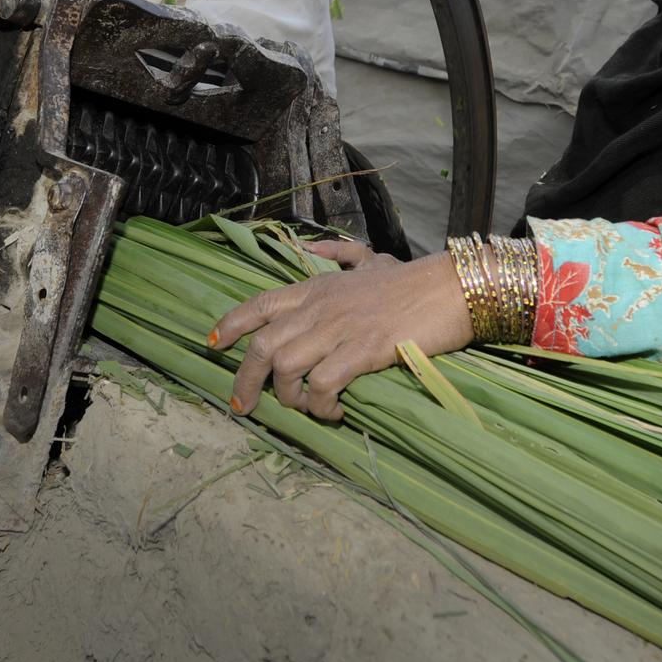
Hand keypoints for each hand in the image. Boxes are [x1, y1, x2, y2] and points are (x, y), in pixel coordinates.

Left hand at [209, 251, 470, 421]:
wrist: (448, 289)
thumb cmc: (411, 279)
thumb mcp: (369, 258)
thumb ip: (338, 254)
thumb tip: (311, 249)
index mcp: (316, 288)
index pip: (260, 304)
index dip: (230, 324)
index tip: (213, 345)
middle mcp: (319, 308)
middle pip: (262, 345)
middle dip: (244, 379)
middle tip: (242, 405)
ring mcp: (338, 329)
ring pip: (286, 368)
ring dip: (288, 398)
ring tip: (305, 409)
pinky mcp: (360, 351)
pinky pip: (322, 386)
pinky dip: (321, 407)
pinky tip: (335, 412)